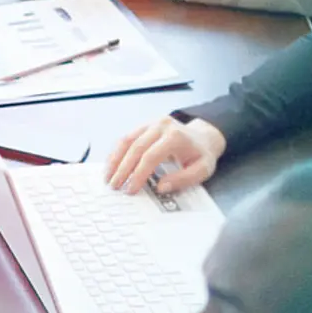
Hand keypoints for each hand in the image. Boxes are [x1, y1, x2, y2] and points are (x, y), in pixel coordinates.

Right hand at [105, 114, 225, 193]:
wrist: (203, 137)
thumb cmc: (201, 154)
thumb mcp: (202, 170)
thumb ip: (183, 179)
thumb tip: (161, 187)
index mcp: (175, 136)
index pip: (151, 156)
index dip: (138, 174)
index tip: (131, 189)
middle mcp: (161, 126)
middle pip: (135, 148)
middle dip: (123, 169)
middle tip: (115, 186)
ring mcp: (150, 123)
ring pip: (126, 141)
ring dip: (115, 160)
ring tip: (108, 177)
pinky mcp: (143, 126)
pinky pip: (125, 138)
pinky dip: (116, 153)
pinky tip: (112, 166)